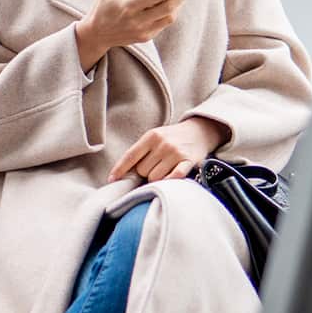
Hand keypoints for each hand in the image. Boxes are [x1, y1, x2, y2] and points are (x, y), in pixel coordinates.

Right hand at [74, 0, 191, 69]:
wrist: (95, 35)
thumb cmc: (102, 8)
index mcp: (126, 7)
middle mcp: (136, 21)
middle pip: (167, 8)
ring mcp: (142, 31)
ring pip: (169, 17)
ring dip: (178, 4)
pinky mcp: (145, 37)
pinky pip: (163, 24)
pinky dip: (170, 12)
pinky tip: (173, 3)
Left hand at [108, 117, 229, 182]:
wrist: (200, 131)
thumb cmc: (171, 137)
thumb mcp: (154, 138)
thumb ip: (142, 151)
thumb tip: (124, 172)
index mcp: (150, 137)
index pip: (130, 156)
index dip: (120, 169)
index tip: (112, 180)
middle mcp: (162, 144)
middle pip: (143, 171)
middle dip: (145, 173)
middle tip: (154, 168)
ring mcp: (176, 152)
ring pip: (156, 177)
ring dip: (157, 179)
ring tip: (164, 170)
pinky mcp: (189, 161)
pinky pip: (174, 177)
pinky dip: (169, 182)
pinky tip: (169, 180)